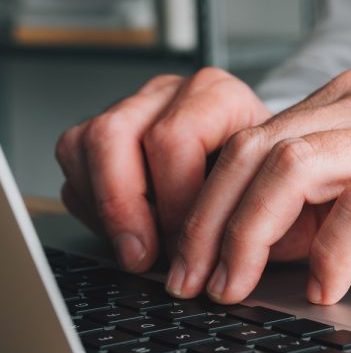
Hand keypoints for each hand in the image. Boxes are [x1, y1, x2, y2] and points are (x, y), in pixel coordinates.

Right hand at [55, 67, 270, 272]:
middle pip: (117, 134)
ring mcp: (135, 107)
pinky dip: (91, 203)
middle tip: (146, 255)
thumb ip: (252, 213)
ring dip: (105, 207)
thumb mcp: (274, 192)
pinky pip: (73, 160)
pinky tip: (125, 229)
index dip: (173, 201)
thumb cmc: (265, 180)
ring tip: (136, 248)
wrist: (260, 167)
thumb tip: (218, 258)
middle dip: (125, 206)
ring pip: (86, 144)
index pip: (174, 138)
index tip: (186, 245)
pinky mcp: (107, 130)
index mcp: (220, 95)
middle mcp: (173, 93)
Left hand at [166, 68, 350, 304]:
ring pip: (294, 168)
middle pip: (260, 148)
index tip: (192, 253)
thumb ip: (324, 195)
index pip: (256, 136)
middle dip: (212, 219)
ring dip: (250, 233)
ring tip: (236, 285)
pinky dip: (330, 252)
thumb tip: (255, 239)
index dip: (210, 197)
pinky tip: (328, 288)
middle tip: (194, 278)